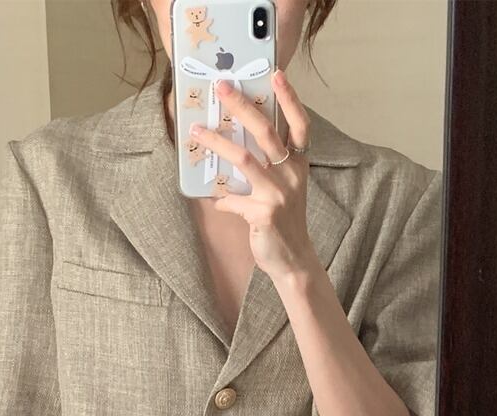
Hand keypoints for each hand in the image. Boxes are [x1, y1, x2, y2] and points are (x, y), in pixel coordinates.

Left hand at [188, 68, 320, 281]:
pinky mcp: (264, 213)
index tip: (276, 74)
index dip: (289, 99)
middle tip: (221, 87)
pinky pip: (231, 200)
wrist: (293, 260)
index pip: (299, 125)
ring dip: (216, 142)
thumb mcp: (283, 191)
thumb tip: (231, 152)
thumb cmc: (284, 222)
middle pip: (266, 131)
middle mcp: (291, 175)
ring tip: (196, 132)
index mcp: (298, 166)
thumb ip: (265, 170)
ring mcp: (278, 194)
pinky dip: (219, 199)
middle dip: (241, 106)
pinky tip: (214, 200)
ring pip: (243, 158)